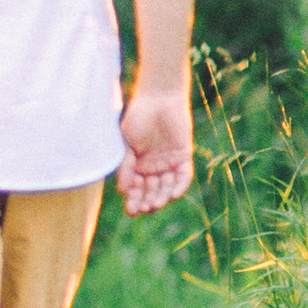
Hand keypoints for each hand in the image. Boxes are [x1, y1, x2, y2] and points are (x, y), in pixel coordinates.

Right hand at [118, 83, 192, 214]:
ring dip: (162, 197)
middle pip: (152, 192)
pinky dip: (179, 186)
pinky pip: (183, 176)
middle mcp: (154, 168)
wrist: (157, 97)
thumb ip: (125, 167)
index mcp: (137, 167)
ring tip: (156, 204)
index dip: (134, 201)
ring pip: (167, 187)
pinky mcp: (184, 156)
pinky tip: (172, 195)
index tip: (131, 210)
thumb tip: (123, 191)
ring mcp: (169, 163)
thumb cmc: (137, 118)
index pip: (136, 190)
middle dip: (147, 202)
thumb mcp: (125, 144)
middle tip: (144, 208)